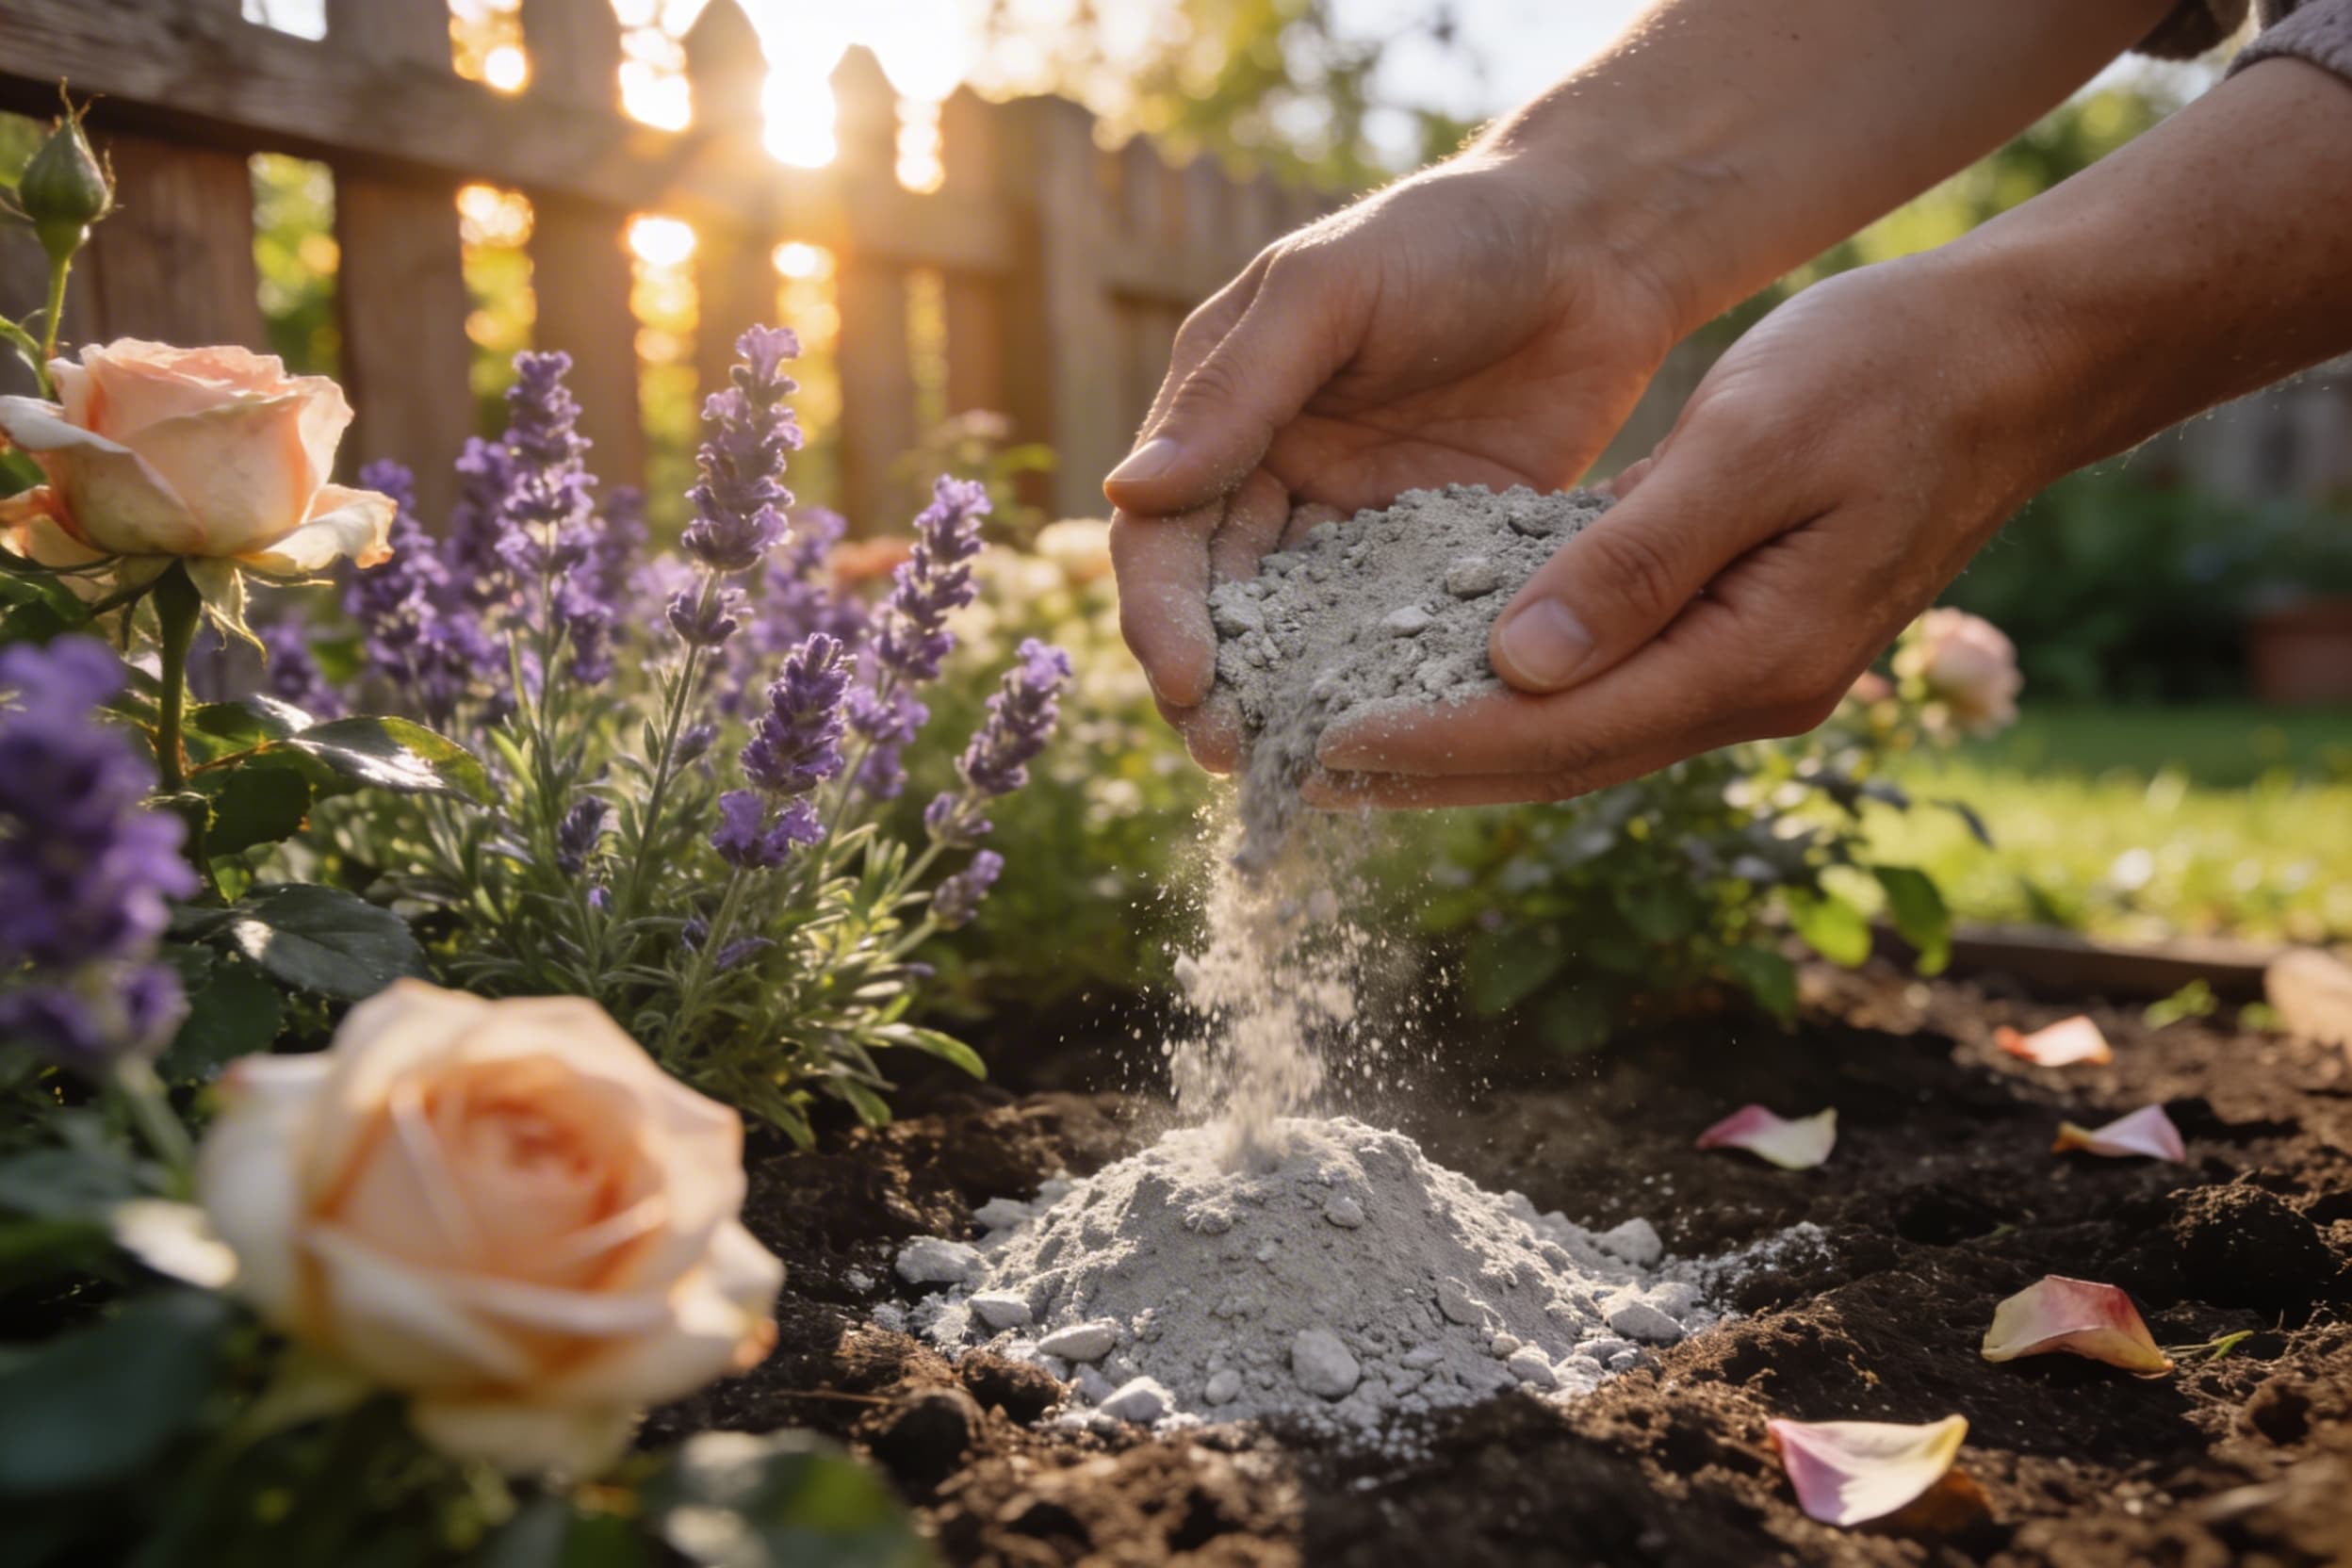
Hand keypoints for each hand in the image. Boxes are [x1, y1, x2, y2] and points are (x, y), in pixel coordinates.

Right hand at [1104, 152, 1687, 770]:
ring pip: (1302, 636)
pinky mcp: (1440, 558)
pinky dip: (1387, 685)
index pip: (1165, 536)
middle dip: (1216, 683)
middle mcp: (1276, 481)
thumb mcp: (1329, 293)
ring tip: (1297, 771)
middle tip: (1231, 754)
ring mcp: (1357, 527)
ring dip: (1291, 702)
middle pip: (1222, 607)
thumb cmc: (1449, 236)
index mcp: (1222, 416)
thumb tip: (1130, 495)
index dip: (1164, 614)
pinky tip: (1397, 738)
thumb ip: (1237, 392)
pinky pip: (1400, 634)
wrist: (1597, 241)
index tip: (1183, 681)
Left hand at [1307, 256, 2076, 806]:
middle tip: (1301, 774)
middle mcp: (1748, 691)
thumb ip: (1637, 562)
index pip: (1560, 732)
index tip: (1327, 746)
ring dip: (1464, 745)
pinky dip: (1519, 691)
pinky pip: (1608, 685)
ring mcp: (1748, 671)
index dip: (1436, 745)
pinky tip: (1442, 678)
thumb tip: (1517, 666)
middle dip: (1429, 770)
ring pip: (1577, 734)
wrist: (2014, 361)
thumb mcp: (1751, 445)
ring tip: (1345, 747)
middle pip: (1559, 758)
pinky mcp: (1737, 635)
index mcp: (1754, 658)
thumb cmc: (1887, 374)